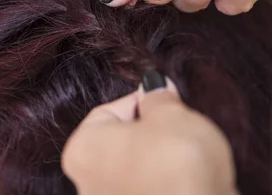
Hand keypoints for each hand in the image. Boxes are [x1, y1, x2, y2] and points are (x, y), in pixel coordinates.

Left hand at [62, 74, 236, 194]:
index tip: (165, 98)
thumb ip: (158, 97)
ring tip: (188, 154)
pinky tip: (189, 178)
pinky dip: (169, 182)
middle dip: (153, 132)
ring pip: (140, 167)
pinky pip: (154, 188)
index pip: (109, 111)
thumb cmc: (179, 167)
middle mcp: (88, 183)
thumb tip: (154, 87)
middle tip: (179, 125)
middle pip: (123, 141)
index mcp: (82, 150)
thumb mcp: (171, 114)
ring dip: (162, 159)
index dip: (144, 101)